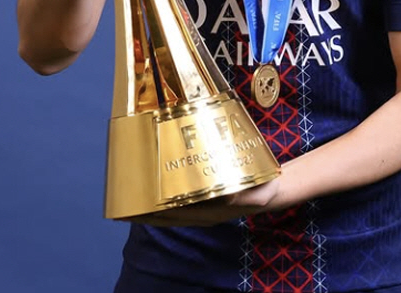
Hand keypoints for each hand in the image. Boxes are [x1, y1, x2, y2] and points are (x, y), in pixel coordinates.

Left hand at [127, 176, 281, 227]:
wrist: (273, 190)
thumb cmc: (264, 190)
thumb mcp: (257, 192)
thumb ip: (244, 194)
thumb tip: (226, 192)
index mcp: (212, 213)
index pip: (178, 214)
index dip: (157, 211)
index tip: (140, 205)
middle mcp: (203, 212)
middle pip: (169, 215)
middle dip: (148, 210)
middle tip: (128, 198)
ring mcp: (203, 207)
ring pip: (172, 210)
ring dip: (154, 204)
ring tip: (136, 193)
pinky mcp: (205, 198)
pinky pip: (180, 201)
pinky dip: (166, 196)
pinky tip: (158, 186)